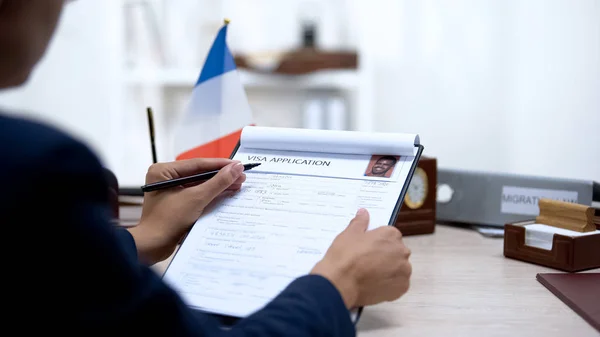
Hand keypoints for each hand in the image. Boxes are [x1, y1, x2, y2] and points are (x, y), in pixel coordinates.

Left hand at [127, 158, 245, 263]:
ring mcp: (170, 191)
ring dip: (218, 185)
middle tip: (241, 176)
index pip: (197, 164)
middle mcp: (165, 178)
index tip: (237, 165)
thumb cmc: (167, 221)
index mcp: (164, 171)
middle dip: (221, 176)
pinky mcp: (176, 203)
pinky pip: (196, 195)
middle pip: (199, 173)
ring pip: (199, 184)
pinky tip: (226, 193)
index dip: (220, 165)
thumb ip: (218, 182)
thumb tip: (236, 168)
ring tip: (237, 184)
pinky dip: (211, 195)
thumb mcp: (196, 199)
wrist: (153, 247)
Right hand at [310, 208, 411, 308]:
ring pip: (398, 268)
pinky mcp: (402, 288)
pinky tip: (375, 284)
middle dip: (385, 256)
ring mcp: (404, 270)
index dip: (378, 242)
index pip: (390, 235)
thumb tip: (364, 213)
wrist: (341, 283)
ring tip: (370, 275)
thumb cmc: (345, 257)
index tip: (368, 248)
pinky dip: (389, 285)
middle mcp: (402, 251)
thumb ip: (360, 222)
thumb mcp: (349, 234)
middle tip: (367, 262)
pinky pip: (398, 284)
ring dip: (389, 270)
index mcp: (391, 235)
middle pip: (396, 252)